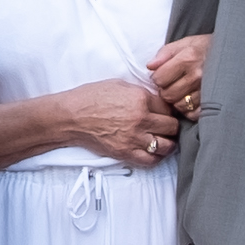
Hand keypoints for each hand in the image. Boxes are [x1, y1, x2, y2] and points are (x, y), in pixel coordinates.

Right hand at [63, 78, 182, 167]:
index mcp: (140, 98)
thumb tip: (155, 101)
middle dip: (171, 126)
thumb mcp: (119, 85)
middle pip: (172, 126)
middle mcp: (141, 118)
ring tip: (163, 140)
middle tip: (166, 126)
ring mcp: (134, 138)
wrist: (71, 116)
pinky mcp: (126, 152)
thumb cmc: (90, 98)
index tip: (165, 112)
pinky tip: (153, 152)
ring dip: (167, 143)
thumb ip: (141, 93)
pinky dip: (156, 157)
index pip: (168, 107)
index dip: (168, 110)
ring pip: (166, 145)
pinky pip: (151, 160)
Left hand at [147, 35, 209, 119]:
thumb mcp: (186, 43)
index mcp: (188, 59)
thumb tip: (150, 66)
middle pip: (167, 95)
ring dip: (177, 100)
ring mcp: (206, 91)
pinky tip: (191, 100)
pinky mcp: (213, 102)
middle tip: (173, 84)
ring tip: (183, 91)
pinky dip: (189, 110)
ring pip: (179, 105)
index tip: (164, 74)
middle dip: (166, 90)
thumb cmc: (207, 48)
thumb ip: (165, 53)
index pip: (159, 78)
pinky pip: (193, 114)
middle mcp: (197, 76)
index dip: (158, 77)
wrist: (234, 53)